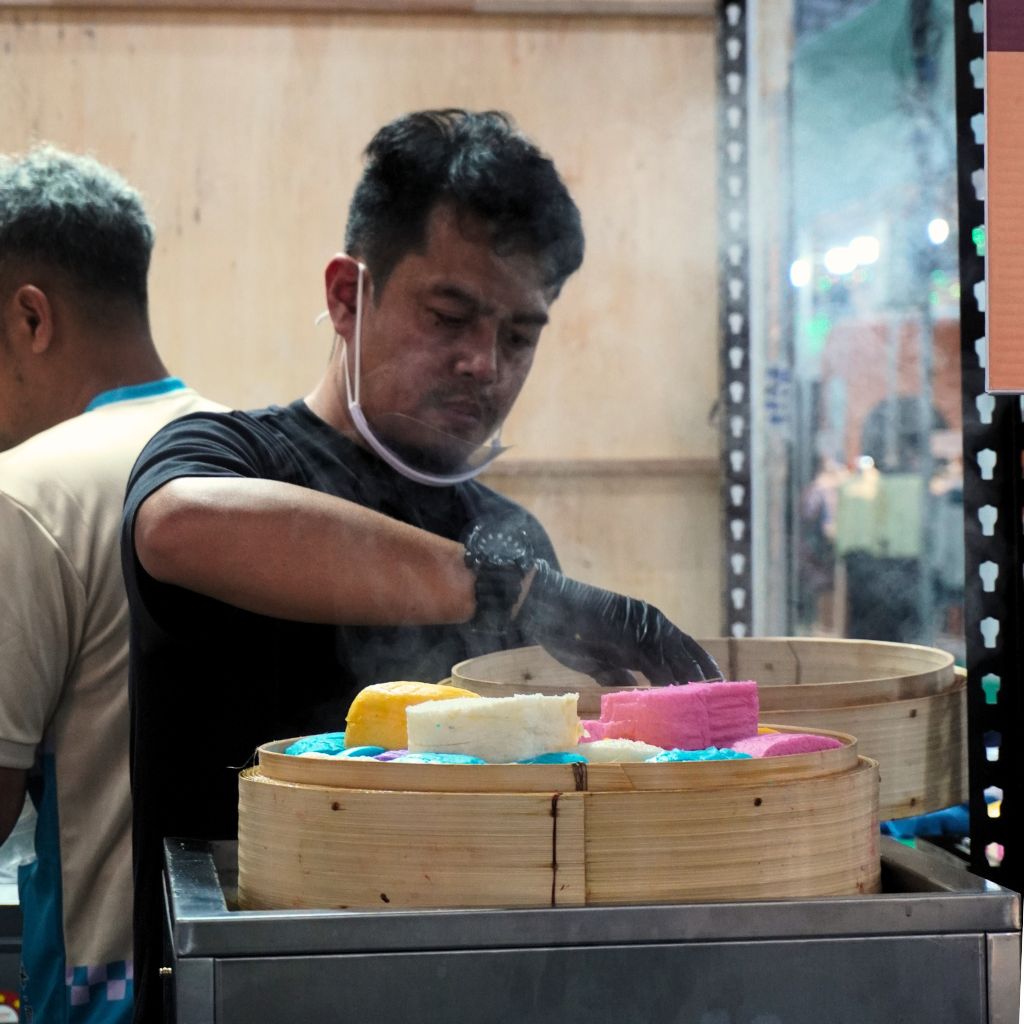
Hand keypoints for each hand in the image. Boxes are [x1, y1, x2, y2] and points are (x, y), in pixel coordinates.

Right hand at [514, 561, 721, 685]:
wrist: (544, 602)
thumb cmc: (566, 629)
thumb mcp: (595, 657)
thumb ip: (614, 671)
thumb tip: (631, 687)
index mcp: (646, 625)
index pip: (684, 646)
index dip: (702, 666)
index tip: (719, 686)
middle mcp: (649, 622)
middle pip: (687, 652)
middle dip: (704, 676)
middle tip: (723, 699)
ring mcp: (639, 626)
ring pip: (674, 657)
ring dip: (691, 679)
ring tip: (708, 700)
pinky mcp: (625, 633)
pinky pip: (652, 661)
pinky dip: (666, 679)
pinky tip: (677, 695)